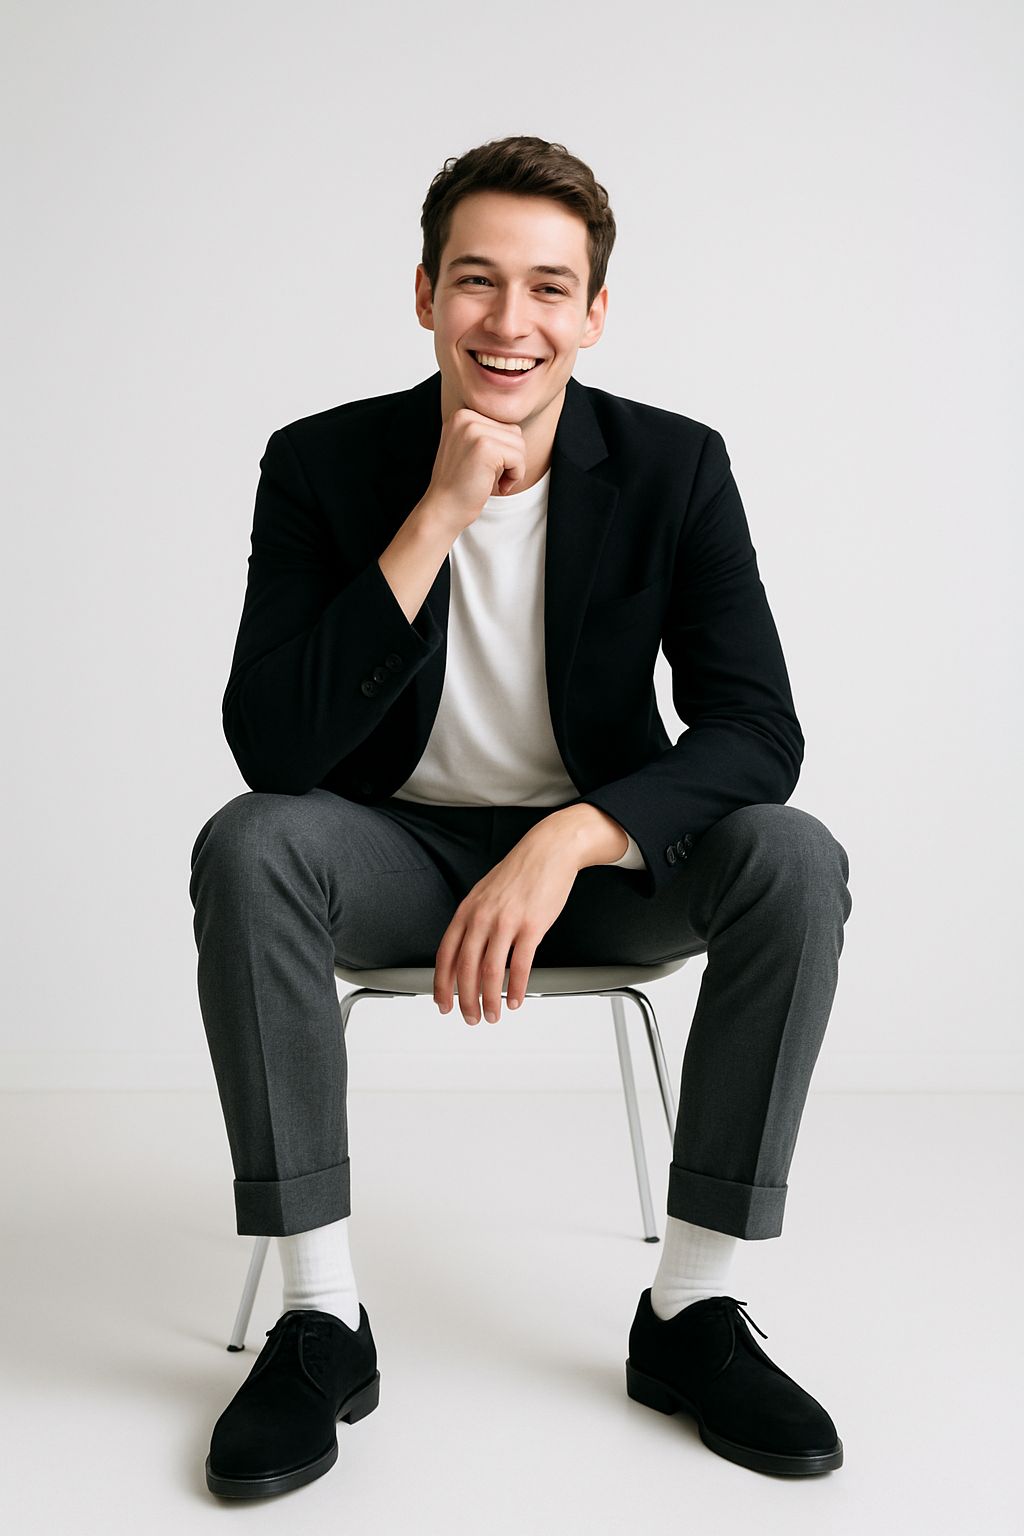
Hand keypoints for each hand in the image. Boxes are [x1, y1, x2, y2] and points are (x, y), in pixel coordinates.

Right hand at [424, 407, 527, 532]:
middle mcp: (465, 417)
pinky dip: (515, 476)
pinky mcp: (485, 447)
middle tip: (495, 477)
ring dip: (515, 468)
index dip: (504, 451)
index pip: (503, 424)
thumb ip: (487, 434)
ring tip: (497, 481)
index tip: (490, 469)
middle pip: (514, 432)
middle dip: (512, 458)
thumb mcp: (468, 449)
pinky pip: (518, 458)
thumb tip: (516, 431)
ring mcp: (474, 430)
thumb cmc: (458, 485)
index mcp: (461, 415)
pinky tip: (499, 486)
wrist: (443, 509)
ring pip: (519, 444)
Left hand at [433, 822, 579, 1024]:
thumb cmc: (519, 872)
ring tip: (494, 1014)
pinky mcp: (532, 926)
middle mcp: (482, 917)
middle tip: (471, 1017)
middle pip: (465, 969)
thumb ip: (473, 922)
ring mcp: (506, 922)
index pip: (445, 956)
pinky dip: (517, 988)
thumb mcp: (484, 894)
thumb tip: (465, 953)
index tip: (442, 1003)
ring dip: (490, 1000)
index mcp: (467, 910)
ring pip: (490, 972)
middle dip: (465, 1000)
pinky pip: (520, 966)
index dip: (441, 985)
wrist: (549, 850)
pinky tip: (516, 999)